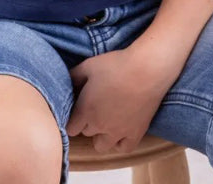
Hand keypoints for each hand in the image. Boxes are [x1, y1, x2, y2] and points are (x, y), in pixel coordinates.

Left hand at [66, 35, 179, 152]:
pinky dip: (120, 142)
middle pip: (86, 133)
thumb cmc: (117, 64)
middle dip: (88, 122)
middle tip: (96, 107)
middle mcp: (99, 126)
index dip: (74, 117)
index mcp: (85, 111)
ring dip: (101, 135)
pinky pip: (124, 148)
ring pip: (101, 145)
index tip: (80, 107)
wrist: (147, 68)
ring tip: (107, 121)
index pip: (70, 127)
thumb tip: (65, 82)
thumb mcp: (89, 65)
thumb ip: (73, 76)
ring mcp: (118, 132)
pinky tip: (122, 130)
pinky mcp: (136, 132)